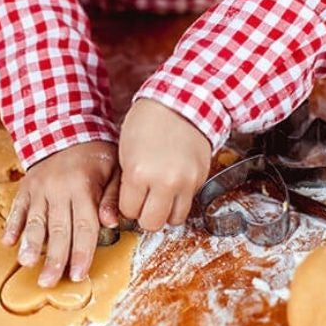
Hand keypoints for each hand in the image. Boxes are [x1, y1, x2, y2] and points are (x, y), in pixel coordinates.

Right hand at [3, 142, 119, 287]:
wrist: (66, 127)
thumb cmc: (96, 154)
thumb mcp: (114, 170)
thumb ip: (112, 198)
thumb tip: (110, 223)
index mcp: (83, 187)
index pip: (84, 227)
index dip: (81, 253)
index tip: (78, 275)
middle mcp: (58, 189)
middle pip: (57, 229)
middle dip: (54, 258)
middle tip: (49, 282)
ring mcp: (39, 188)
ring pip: (35, 221)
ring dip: (30, 244)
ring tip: (25, 263)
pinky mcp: (26, 187)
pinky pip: (18, 208)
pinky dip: (12, 225)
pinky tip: (8, 242)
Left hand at [118, 99, 212, 230]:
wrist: (181, 102)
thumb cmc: (148, 122)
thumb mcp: (125, 151)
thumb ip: (126, 182)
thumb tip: (127, 208)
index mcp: (138, 173)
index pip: (129, 212)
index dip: (128, 206)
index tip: (130, 197)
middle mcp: (164, 181)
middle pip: (151, 223)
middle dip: (145, 216)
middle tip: (144, 203)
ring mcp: (186, 181)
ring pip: (174, 220)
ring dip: (165, 212)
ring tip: (160, 197)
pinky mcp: (200, 179)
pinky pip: (189, 204)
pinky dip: (179, 200)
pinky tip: (173, 186)